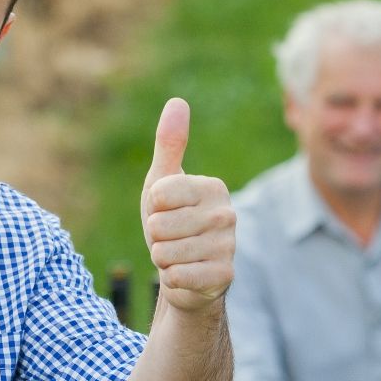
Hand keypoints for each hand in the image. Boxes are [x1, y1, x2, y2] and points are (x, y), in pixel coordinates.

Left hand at [140, 98, 234, 314]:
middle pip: (160, 225)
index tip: (164, 212)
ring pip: (165, 252)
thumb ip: (169, 143)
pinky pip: (177, 275)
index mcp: (212, 187)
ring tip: (176, 255)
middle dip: (155, 236)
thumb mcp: (162, 182)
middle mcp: (226, 213)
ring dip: (162, 258)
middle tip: (170, 238)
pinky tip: (185, 274)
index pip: (160, 194)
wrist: (186, 273)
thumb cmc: (172, 223)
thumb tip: (178, 102)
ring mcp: (228, 245)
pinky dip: (172, 278)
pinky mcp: (224, 275)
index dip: (152, 207)